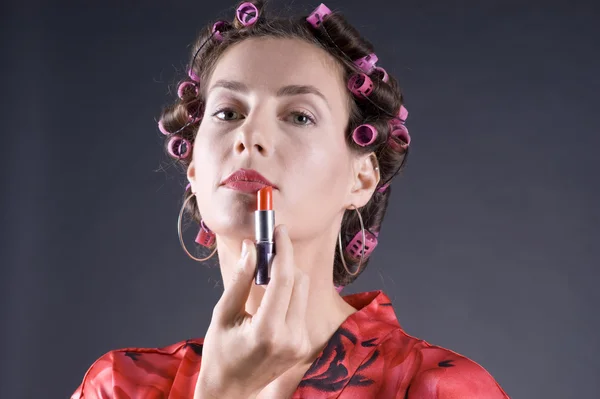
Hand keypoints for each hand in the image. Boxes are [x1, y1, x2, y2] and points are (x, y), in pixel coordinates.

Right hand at [194, 225, 310, 398]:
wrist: (231, 391)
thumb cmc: (220, 353)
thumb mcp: (223, 314)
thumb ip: (240, 279)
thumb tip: (251, 247)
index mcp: (267, 331)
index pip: (284, 280)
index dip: (283, 250)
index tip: (278, 230)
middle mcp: (291, 337)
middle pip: (299, 281)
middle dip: (285, 261)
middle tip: (266, 250)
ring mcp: (300, 343)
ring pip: (303, 291)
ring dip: (287, 276)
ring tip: (263, 278)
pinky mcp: (303, 344)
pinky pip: (301, 306)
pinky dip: (289, 293)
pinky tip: (271, 296)